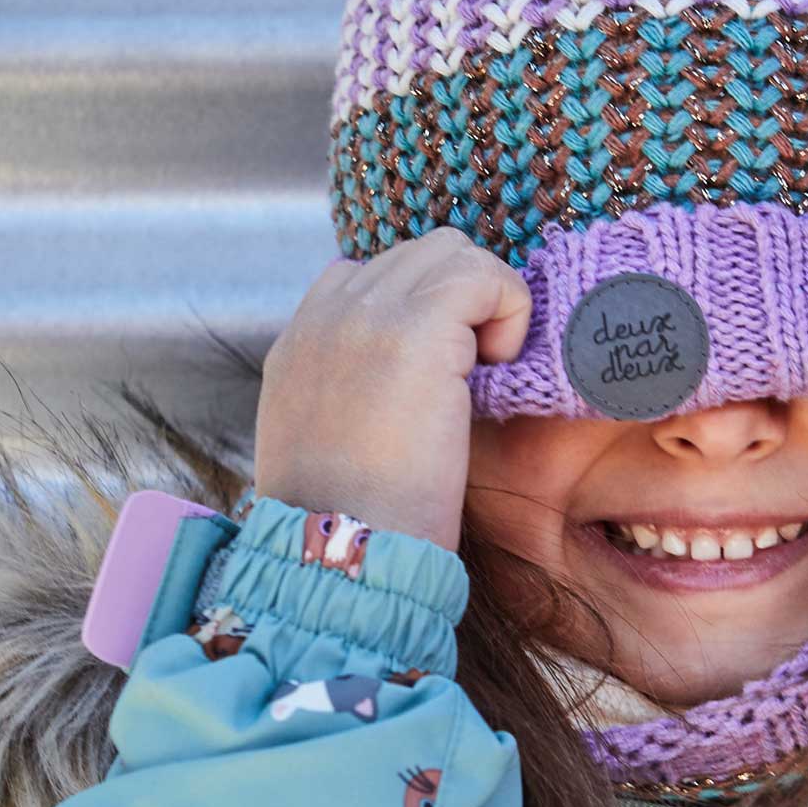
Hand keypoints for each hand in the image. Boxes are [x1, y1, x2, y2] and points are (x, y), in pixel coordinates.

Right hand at [254, 229, 531, 552]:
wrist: (345, 554)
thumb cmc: (351, 526)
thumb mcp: (327, 448)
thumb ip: (351, 396)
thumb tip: (403, 386)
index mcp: (299, 344)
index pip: (363, 277)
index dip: (418, 311)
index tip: (439, 373)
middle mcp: (326, 316)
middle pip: (416, 255)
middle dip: (459, 301)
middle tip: (472, 373)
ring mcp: (366, 315)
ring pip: (452, 252)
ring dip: (484, 301)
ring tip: (483, 372)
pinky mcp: (416, 330)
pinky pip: (484, 277)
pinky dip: (508, 312)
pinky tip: (496, 372)